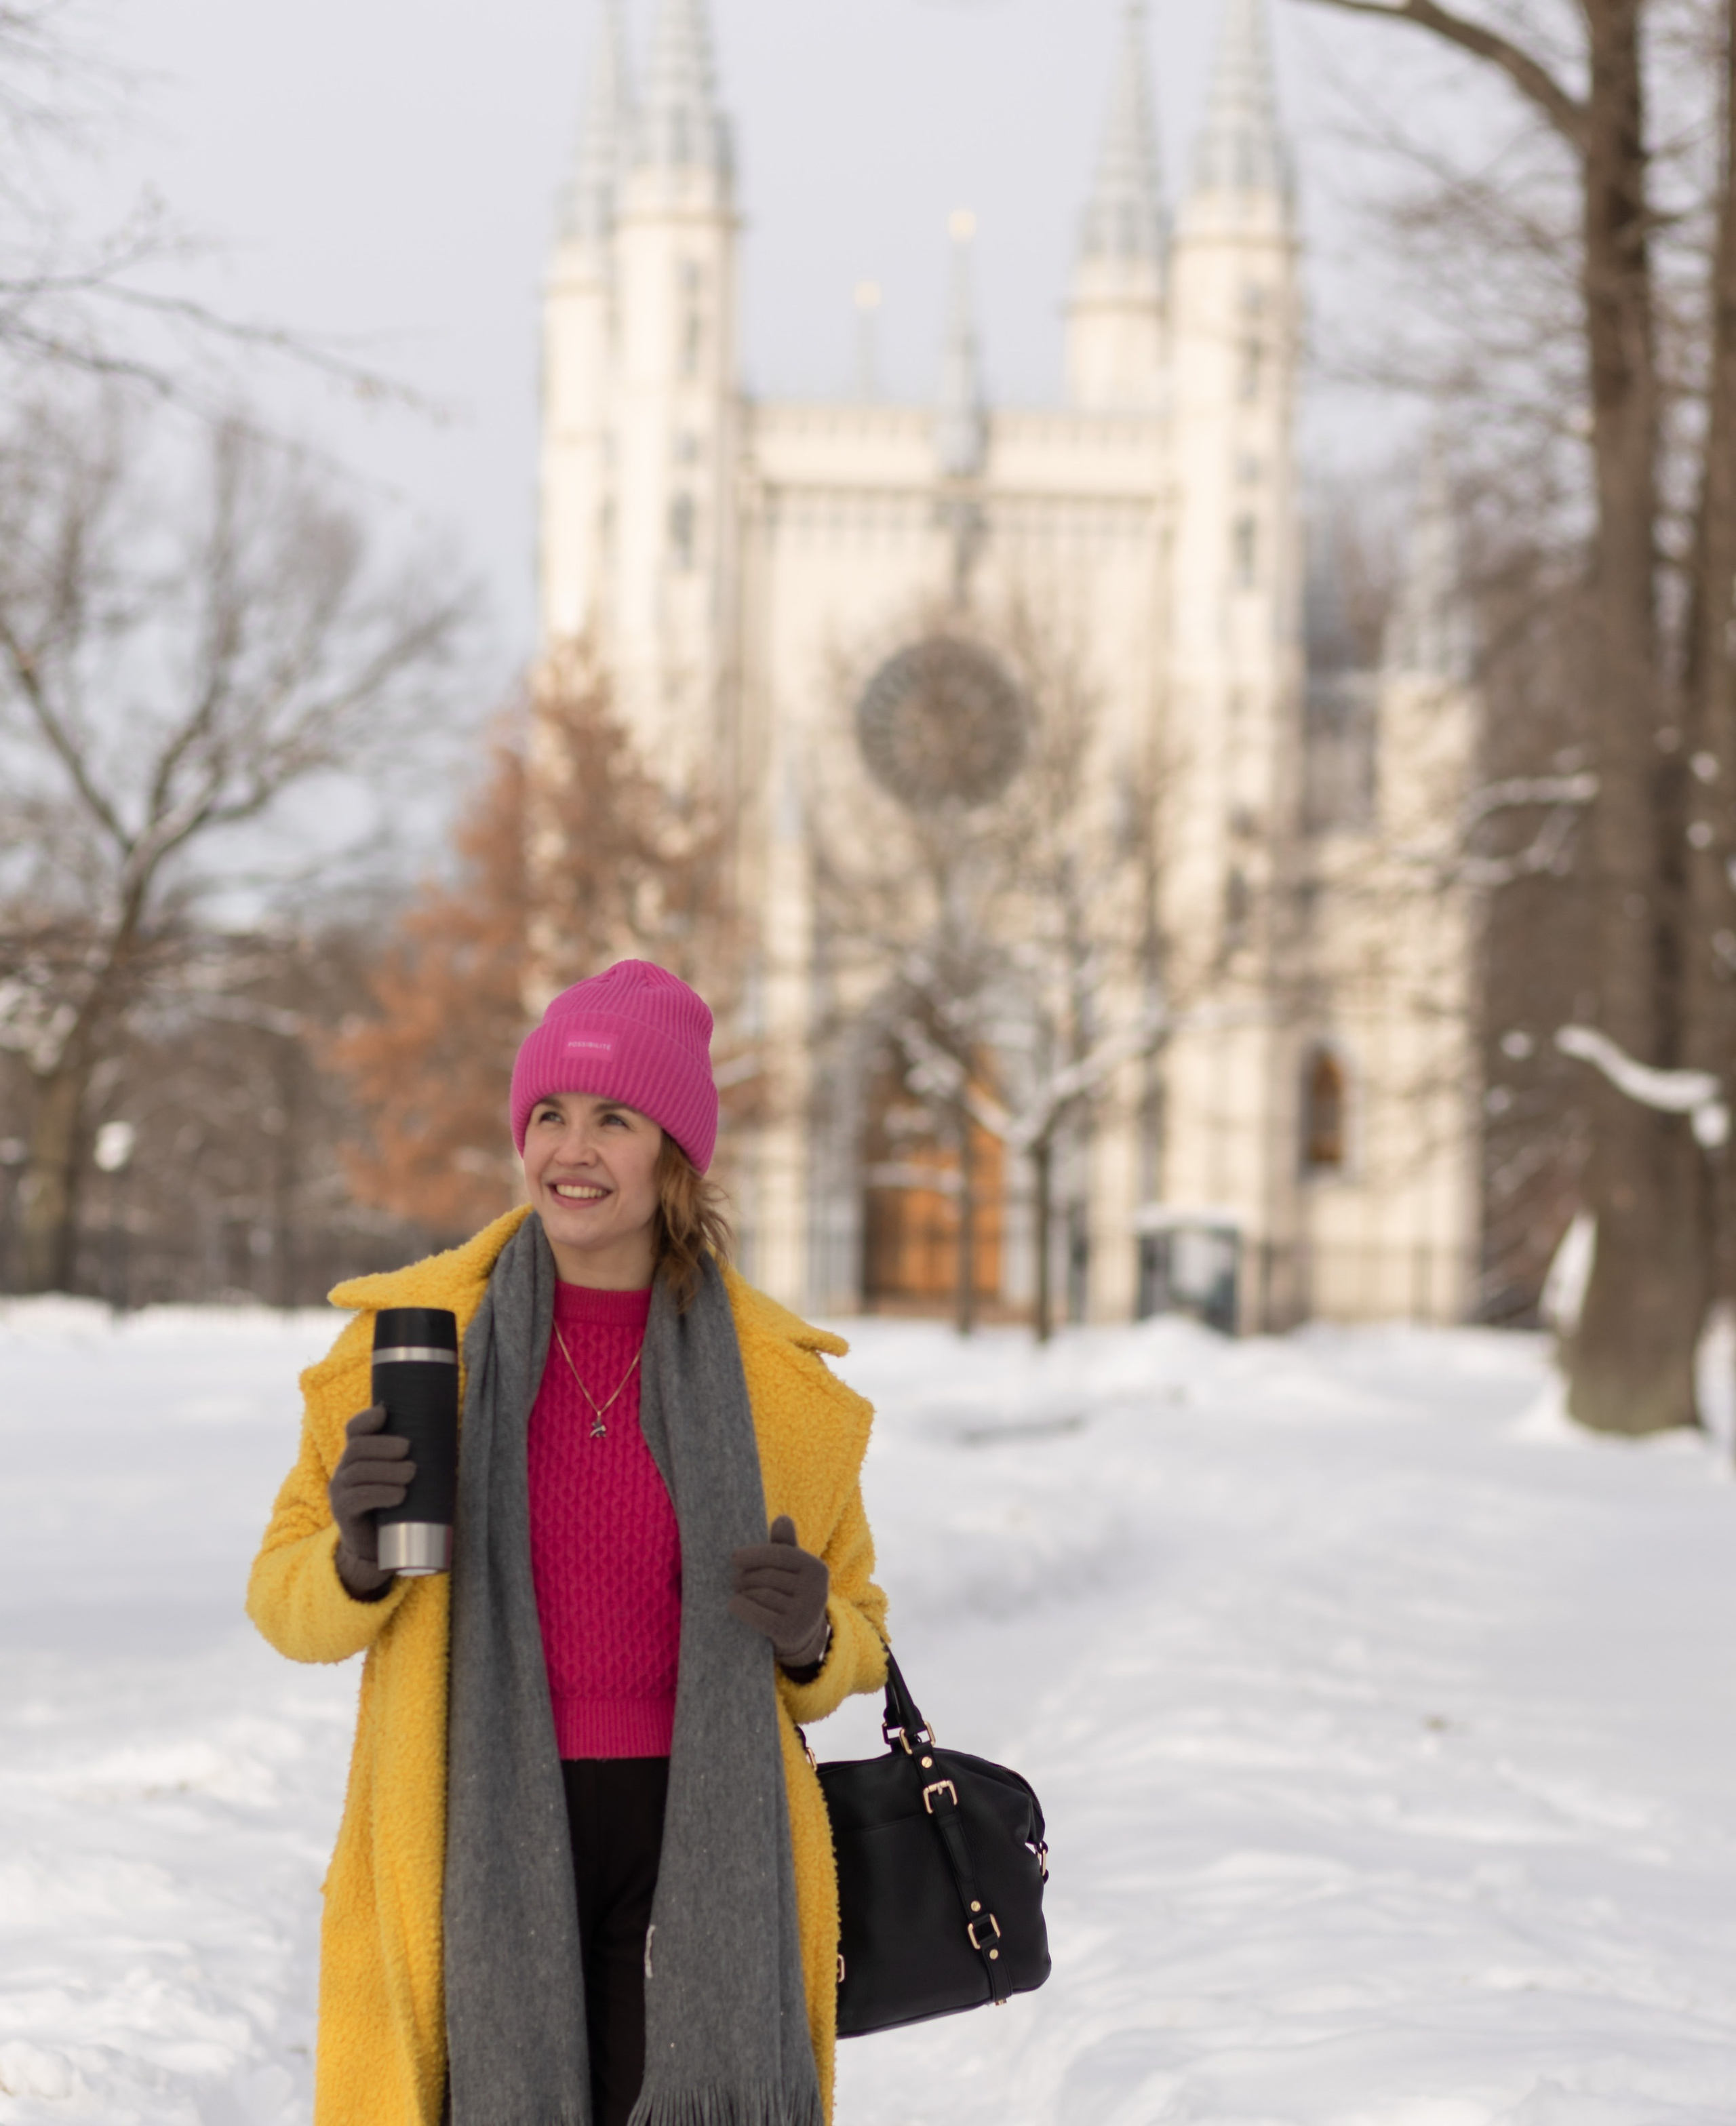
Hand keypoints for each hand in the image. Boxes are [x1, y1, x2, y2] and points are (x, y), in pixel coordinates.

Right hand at [329, 1404, 414, 1599]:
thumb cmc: (399, 1506)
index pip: (354, 1429)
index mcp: (358, 1455)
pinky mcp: (343, 1513)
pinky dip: (380, 1494)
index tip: (386, 1413)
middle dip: (383, 1445)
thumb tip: (453, 1438)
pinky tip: (399, 1495)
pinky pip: (356, 1498)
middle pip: (357, 1447)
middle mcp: (344, 1469)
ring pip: (358, 1471)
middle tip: (408, 1449)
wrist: (378, 1549)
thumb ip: (418, 1458)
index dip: (367, 1419)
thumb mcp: (406, 1478)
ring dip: (387, 1470)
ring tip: (411, 1473)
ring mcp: (340, 1491)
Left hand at [729, 1514, 829, 1670]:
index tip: (734, 1558)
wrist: (802, 1635)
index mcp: (817, 1569)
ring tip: (737, 1592)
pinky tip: (733, 1605)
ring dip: (742, 1592)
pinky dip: (741, 1607)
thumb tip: (782, 1519)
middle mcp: (816, 1591)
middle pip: (767, 1576)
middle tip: (734, 1580)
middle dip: (745, 1576)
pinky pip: (757, 1614)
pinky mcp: (791, 1631)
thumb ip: (785, 1545)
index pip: (780, 1554)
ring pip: (760, 1594)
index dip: (754, 1554)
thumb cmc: (791, 1593)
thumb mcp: (792, 1569)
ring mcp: (805, 1614)